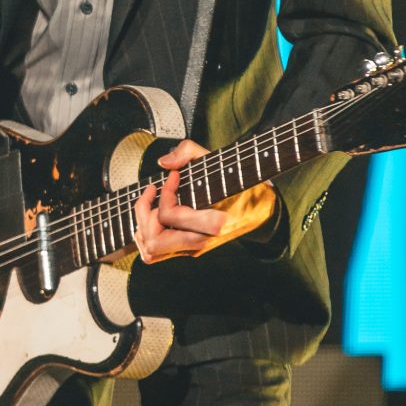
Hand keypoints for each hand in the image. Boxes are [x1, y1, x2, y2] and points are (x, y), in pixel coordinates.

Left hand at [133, 139, 276, 262]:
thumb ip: (188, 151)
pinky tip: (153, 215)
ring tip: (149, 205)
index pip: (168, 216)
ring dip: (142, 227)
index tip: (173, 176)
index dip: (164, 192)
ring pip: (151, 253)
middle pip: (153, 241)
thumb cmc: (241, 182)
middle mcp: (201, 242)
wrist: (263, 209)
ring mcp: (194, 249)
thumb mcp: (218, 160)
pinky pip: (157, 254)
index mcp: (212, 223)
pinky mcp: (190, 250)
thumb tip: (163, 163)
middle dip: (145, 214)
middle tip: (154, 193)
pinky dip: (147, 236)